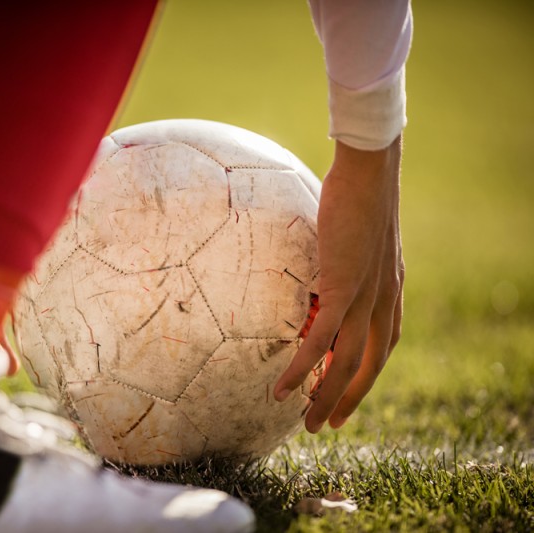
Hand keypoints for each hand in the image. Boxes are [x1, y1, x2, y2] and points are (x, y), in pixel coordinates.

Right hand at [274, 136, 404, 432]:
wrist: (371, 170)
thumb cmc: (361, 194)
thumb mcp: (360, 238)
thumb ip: (348, 261)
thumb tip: (324, 265)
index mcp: (389, 292)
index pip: (382, 347)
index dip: (366, 377)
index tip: (347, 395)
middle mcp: (383, 302)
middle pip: (368, 367)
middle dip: (347, 400)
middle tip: (326, 425)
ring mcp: (366, 298)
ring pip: (346, 363)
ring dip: (324, 397)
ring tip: (306, 423)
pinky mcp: (344, 288)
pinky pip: (320, 340)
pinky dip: (302, 368)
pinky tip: (284, 390)